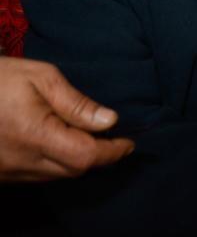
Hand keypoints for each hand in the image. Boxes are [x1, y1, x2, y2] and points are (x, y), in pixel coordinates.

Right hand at [0, 58, 133, 181]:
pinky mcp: (0, 174)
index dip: (112, 152)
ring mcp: (8, 172)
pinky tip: (58, 142)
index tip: (128, 143)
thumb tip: (110, 121)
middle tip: (112, 136)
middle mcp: (21, 161)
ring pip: (57, 175)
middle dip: (98, 155)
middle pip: (75, 170)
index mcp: (34, 134)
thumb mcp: (42, 78)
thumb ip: (77, 103)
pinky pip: (38, 175)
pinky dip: (55, 163)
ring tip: (86, 135)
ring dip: (77, 160)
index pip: (85, 156)